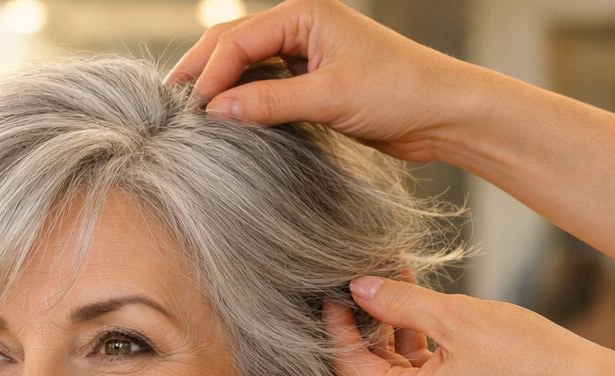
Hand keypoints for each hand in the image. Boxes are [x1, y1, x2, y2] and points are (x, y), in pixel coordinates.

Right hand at [164, 0, 484, 162]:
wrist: (443, 114)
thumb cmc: (400, 92)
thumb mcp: (330, 97)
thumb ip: (271, 102)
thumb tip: (218, 111)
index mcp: (304, 15)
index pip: (238, 40)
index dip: (210, 73)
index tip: (192, 110)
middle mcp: (301, 28)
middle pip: (234, 45)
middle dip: (203, 73)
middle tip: (171, 107)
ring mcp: (306, 54)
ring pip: (246, 66)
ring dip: (220, 88)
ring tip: (191, 116)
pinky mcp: (312, 82)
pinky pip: (264, 87)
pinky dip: (243, 102)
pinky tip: (227, 122)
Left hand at [325, 277, 610, 375]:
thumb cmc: (531, 358)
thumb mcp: (458, 318)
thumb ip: (401, 303)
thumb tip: (359, 287)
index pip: (350, 367)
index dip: (337, 327)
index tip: (335, 292)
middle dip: (372, 326)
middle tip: (371, 280)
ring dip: (398, 337)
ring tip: (402, 287)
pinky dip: (423, 358)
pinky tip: (428, 319)